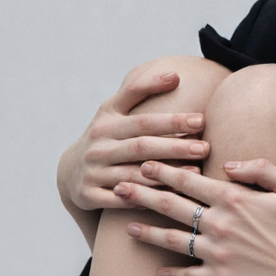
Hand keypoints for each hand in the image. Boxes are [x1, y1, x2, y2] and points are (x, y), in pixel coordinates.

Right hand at [57, 68, 209, 211]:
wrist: (70, 171)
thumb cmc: (105, 136)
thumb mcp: (114, 110)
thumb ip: (140, 90)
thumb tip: (175, 74)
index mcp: (106, 123)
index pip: (143, 121)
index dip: (171, 120)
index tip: (201, 120)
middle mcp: (98, 147)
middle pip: (141, 147)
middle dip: (174, 147)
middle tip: (205, 148)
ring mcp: (92, 172)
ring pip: (132, 176)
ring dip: (164, 176)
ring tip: (196, 173)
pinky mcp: (89, 196)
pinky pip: (121, 201)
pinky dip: (144, 199)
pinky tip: (169, 199)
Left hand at [116, 158, 275, 275]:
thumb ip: (261, 169)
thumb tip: (229, 165)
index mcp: (236, 200)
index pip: (189, 181)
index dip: (163, 171)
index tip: (142, 163)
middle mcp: (221, 226)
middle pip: (172, 206)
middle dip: (142, 195)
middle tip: (118, 188)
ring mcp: (219, 255)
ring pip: (173, 241)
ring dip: (148, 233)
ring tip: (127, 228)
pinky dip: (171, 274)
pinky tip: (157, 272)